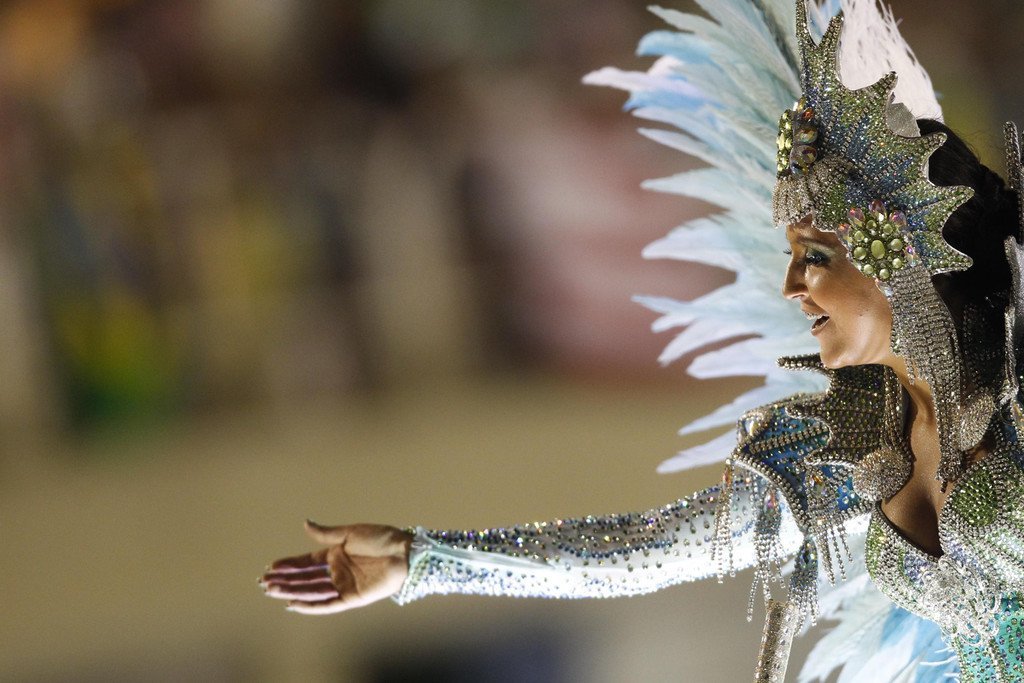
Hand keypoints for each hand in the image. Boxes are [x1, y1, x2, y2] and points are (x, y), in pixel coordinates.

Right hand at [261, 520, 412, 614]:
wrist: (405, 552)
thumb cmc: (382, 539)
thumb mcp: (350, 533)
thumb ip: (326, 533)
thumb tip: (305, 523)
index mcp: (336, 554)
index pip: (307, 563)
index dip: (289, 565)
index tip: (271, 566)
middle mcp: (337, 571)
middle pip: (306, 579)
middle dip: (286, 581)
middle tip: (265, 582)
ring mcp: (344, 585)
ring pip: (313, 592)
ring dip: (293, 592)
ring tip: (273, 591)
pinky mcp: (352, 598)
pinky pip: (328, 604)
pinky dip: (311, 605)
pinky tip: (294, 604)